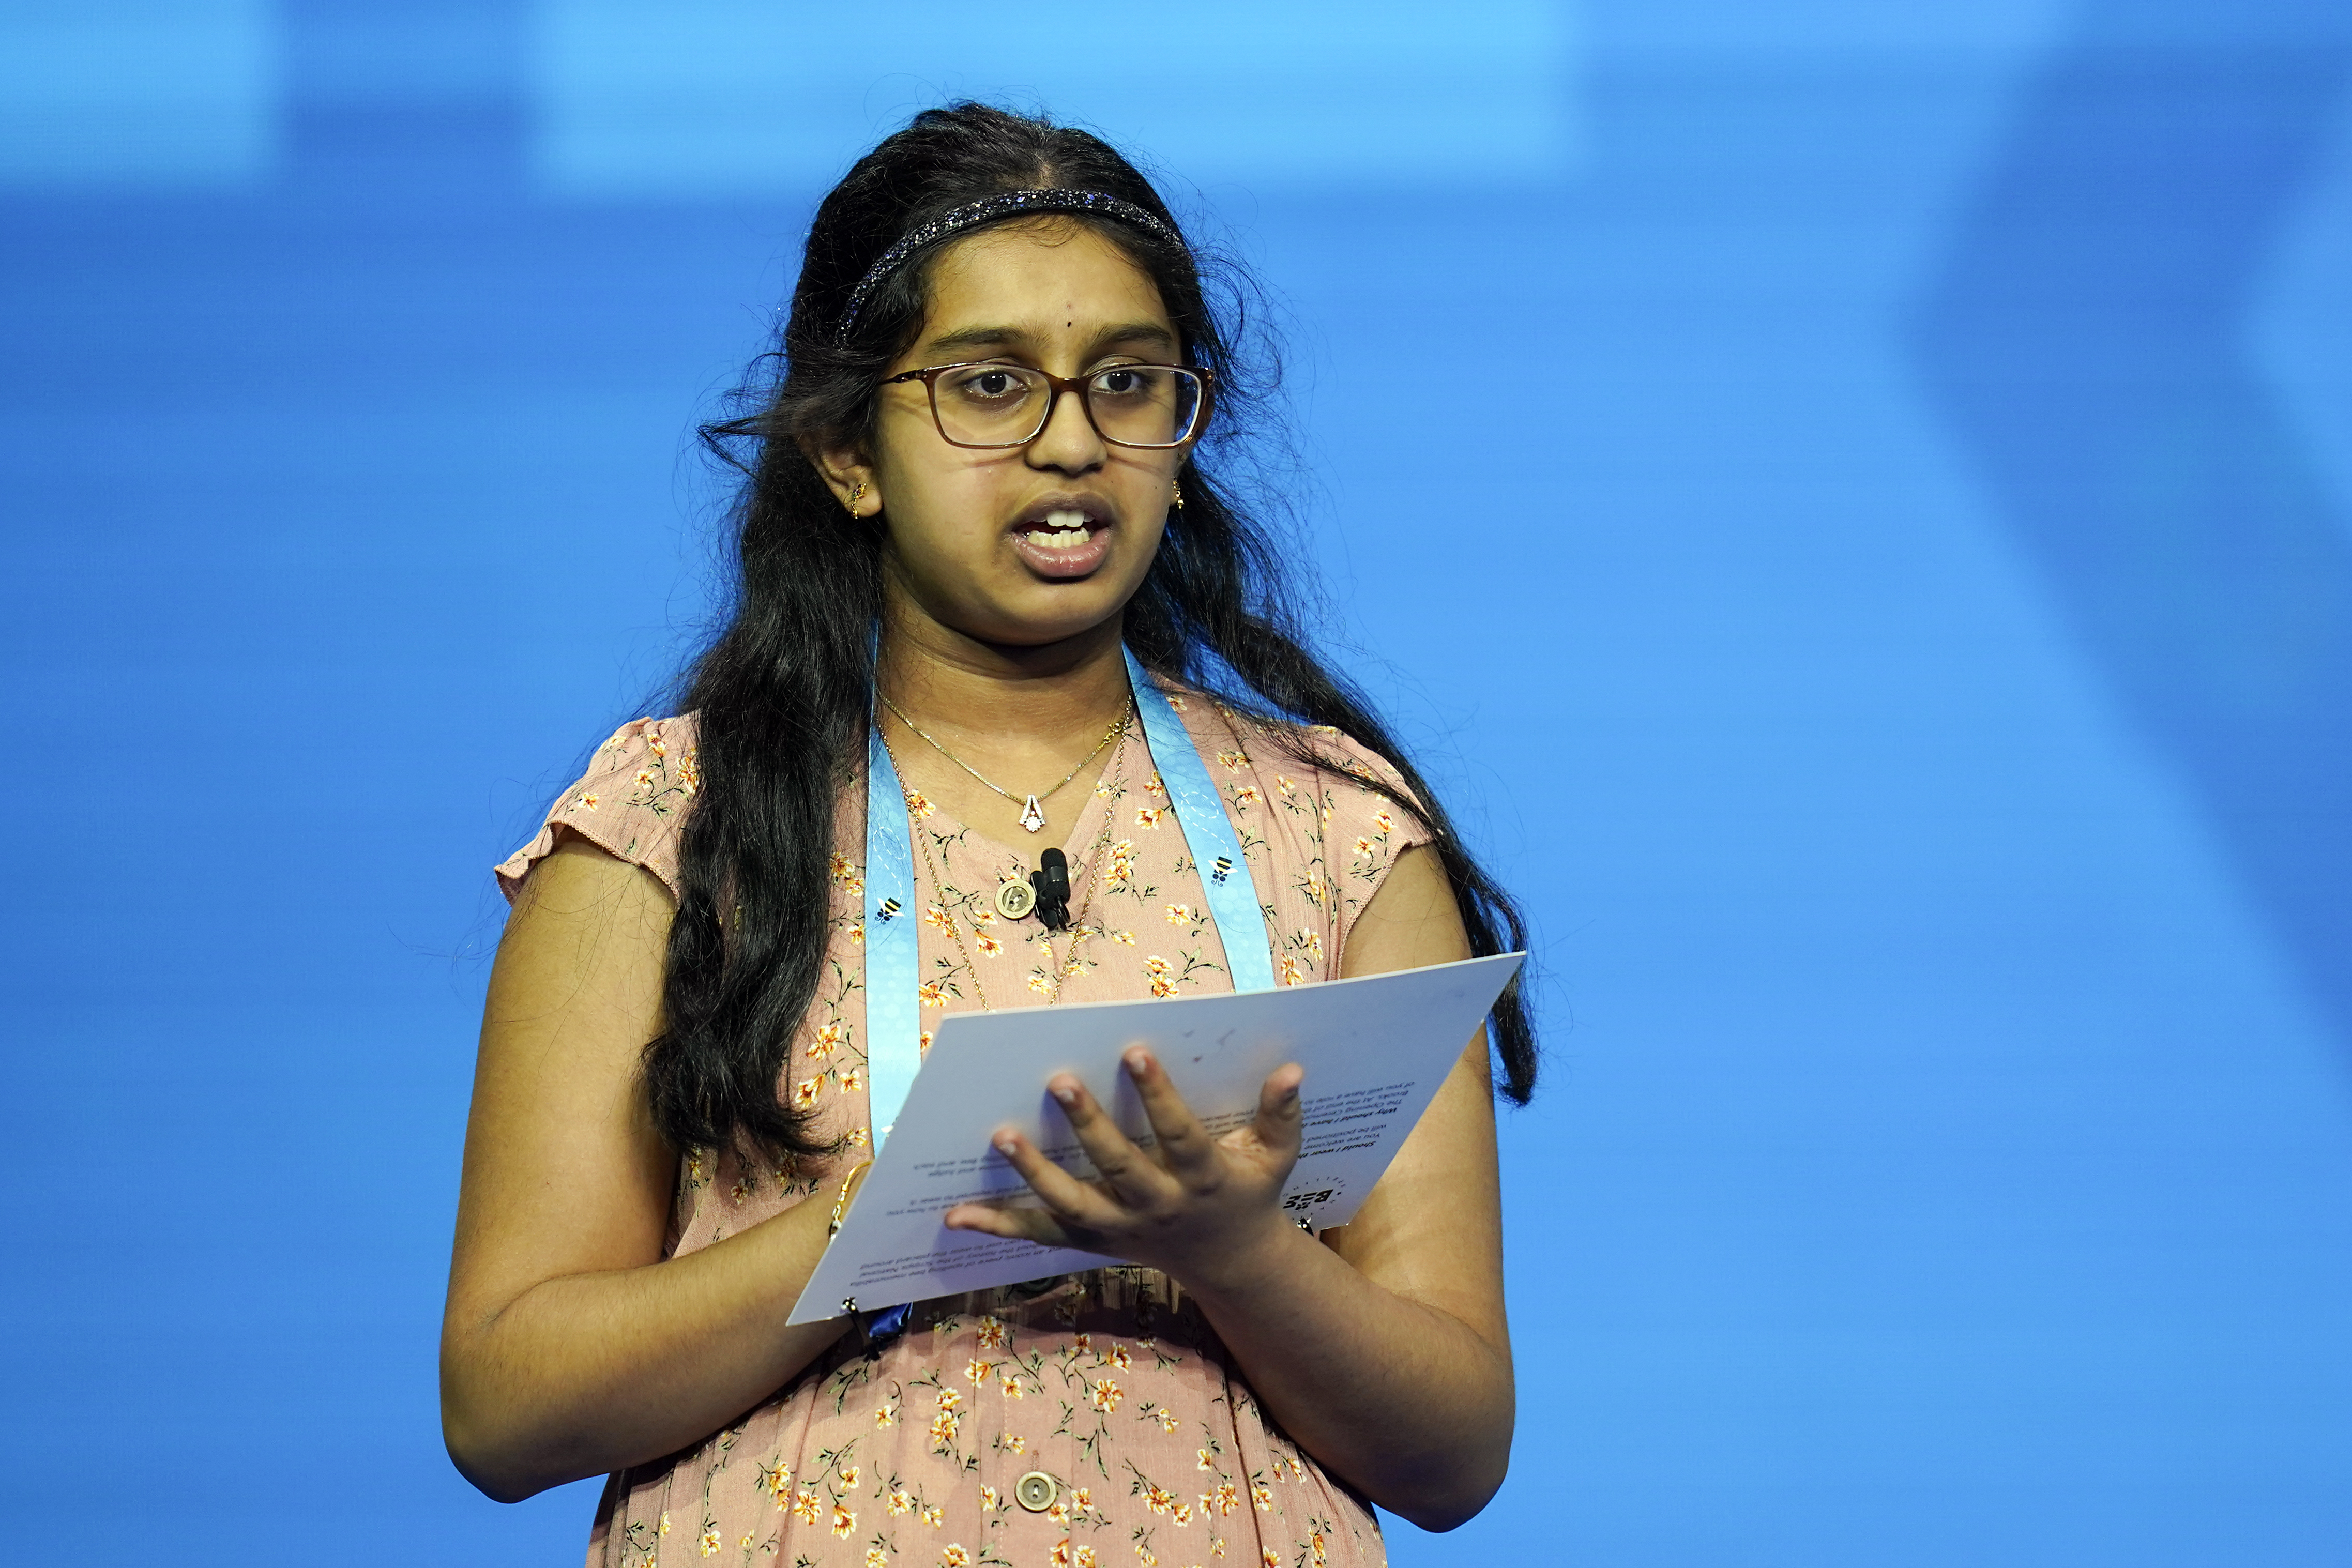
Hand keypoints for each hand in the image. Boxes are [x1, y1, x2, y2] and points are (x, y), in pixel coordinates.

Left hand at [942, 1047, 1305, 1289]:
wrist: (1232, 1265)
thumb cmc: (1250, 1193)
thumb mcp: (1276, 1158)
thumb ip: (1283, 1115)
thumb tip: (1292, 1069)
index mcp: (1203, 1181)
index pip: (1179, 1135)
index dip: (1158, 1096)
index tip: (1135, 1052)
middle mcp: (1158, 1209)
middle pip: (1119, 1168)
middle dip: (1089, 1126)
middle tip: (1058, 1080)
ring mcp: (1121, 1230)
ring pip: (1073, 1205)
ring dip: (1034, 1174)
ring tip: (1001, 1134)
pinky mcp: (1092, 1243)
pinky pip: (1042, 1236)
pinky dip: (999, 1228)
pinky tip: (955, 1215)